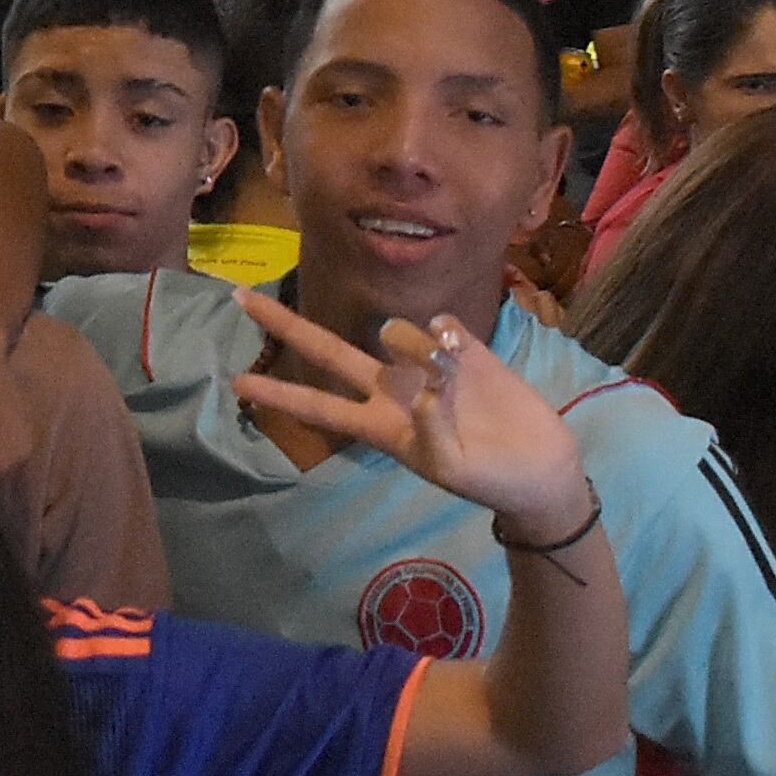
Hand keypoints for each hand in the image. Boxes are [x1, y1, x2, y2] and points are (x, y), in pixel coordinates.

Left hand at [231, 291, 589, 535]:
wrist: (541, 468)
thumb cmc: (491, 479)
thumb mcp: (452, 467)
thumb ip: (430, 426)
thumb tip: (421, 383)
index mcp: (381, 427)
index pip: (320, 407)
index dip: (279, 396)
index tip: (234, 385)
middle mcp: (394, 390)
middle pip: (330, 352)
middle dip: (287, 326)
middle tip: (238, 297)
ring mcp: (425, 366)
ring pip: (399, 333)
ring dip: (418, 346)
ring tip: (451, 374)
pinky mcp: (464, 349)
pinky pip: (441, 326)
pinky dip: (447, 335)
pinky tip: (463, 350)